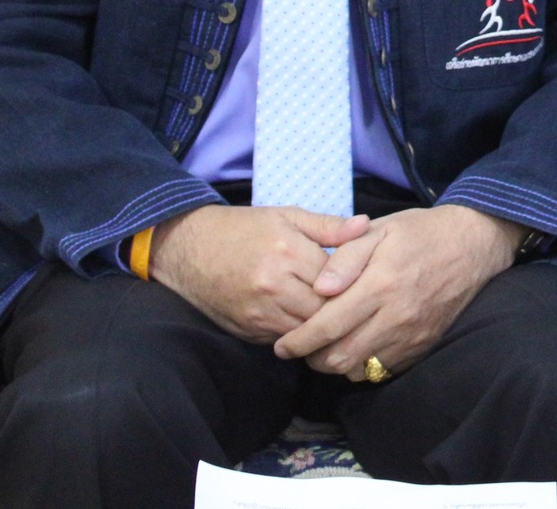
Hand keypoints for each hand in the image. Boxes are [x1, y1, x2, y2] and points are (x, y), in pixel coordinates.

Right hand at [149, 204, 370, 343]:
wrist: (188, 248)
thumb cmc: (244, 228)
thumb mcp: (287, 216)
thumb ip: (329, 226)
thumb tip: (366, 226)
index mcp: (288, 252)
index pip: (338, 280)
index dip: (356, 283)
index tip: (367, 282)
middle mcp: (274, 286)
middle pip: (325, 311)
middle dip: (342, 310)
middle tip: (358, 306)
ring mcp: (258, 312)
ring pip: (307, 332)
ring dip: (322, 327)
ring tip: (337, 319)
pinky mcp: (247, 331)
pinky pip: (284, 340)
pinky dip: (298, 335)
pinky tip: (308, 325)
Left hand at [273, 204, 524, 379]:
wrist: (473, 245)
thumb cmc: (419, 233)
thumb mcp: (379, 230)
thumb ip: (345, 258)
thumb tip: (318, 288)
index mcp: (380, 284)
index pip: (327, 326)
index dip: (298, 341)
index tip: (281, 345)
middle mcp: (396, 316)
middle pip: (339, 357)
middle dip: (311, 358)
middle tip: (300, 347)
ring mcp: (411, 336)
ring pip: (359, 370)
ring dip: (335, 364)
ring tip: (325, 347)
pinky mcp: (422, 346)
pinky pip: (382, 370)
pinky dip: (362, 366)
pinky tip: (356, 346)